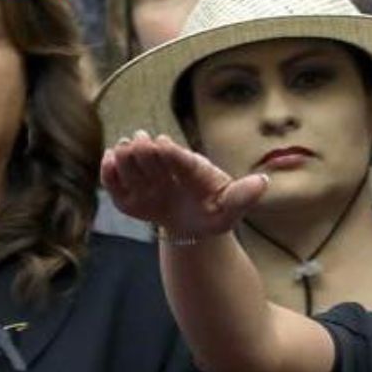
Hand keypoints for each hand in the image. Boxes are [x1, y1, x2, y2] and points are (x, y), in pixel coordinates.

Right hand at [99, 130, 267, 238]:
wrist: (195, 228)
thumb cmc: (216, 212)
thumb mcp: (231, 207)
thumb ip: (244, 195)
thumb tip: (264, 181)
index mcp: (192, 167)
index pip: (179, 157)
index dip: (171, 151)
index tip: (163, 143)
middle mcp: (167, 167)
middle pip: (151, 154)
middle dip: (144, 150)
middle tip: (137, 145)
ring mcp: (147, 180)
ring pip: (131, 162)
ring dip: (125, 157)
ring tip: (120, 153)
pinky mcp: (130, 195)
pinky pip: (114, 182)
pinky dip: (109, 173)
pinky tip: (108, 161)